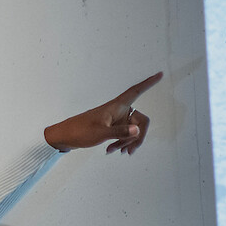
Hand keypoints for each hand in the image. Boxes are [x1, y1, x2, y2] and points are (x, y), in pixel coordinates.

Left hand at [43, 72, 162, 155]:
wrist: (64, 137)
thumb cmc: (80, 131)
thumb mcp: (100, 133)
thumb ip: (120, 132)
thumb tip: (138, 130)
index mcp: (116, 106)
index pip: (136, 91)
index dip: (149, 83)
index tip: (160, 74)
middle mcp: (119, 110)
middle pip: (141, 121)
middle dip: (137, 137)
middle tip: (128, 151)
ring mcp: (116, 119)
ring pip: (134, 130)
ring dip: (128, 142)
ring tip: (116, 151)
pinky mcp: (112, 127)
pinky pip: (125, 135)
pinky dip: (121, 143)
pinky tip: (112, 151)